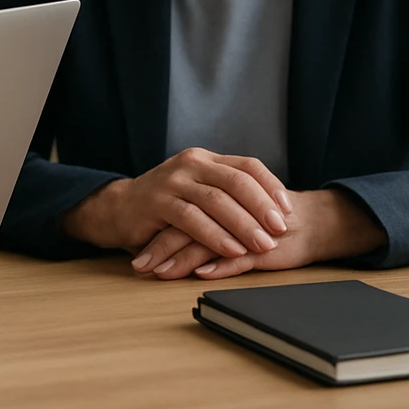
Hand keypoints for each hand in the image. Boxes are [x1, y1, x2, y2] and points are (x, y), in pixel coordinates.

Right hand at [61, 148, 293, 260]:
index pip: (247, 166)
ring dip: (242, 224)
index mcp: (206, 159)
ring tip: (263, 244)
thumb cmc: (168, 206)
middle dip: (261, 206)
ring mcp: (172, 181)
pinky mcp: (156, 202)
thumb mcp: (199, 192)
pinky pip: (191, 218)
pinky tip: (231, 250)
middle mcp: (190, 163)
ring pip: (215, 200)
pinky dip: (214, 235)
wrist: (120, 209)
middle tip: (281, 229)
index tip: (288, 209)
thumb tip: (275, 212)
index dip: (270, 186)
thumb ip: (227, 195)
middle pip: (235, 181)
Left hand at [132, 189, 386, 279]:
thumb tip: (171, 249)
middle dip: (160, 248)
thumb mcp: (233, 222)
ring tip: (161, 273)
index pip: (179, 215)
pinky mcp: (265, 245)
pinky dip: (222, 264)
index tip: (135, 256)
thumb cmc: (265, 223)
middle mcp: (228, 208)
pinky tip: (204, 273)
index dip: (155, 234)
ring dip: (182, 259)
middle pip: (186, 225)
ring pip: (209, 241)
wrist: (312, 221)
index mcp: (216, 198)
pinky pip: (241, 255)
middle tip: (140, 266)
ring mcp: (246, 227)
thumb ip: (206, 227)